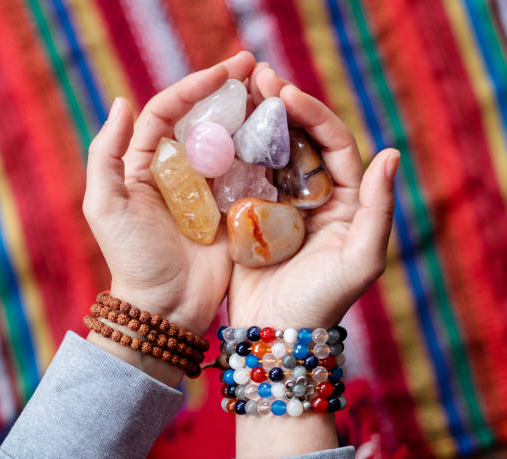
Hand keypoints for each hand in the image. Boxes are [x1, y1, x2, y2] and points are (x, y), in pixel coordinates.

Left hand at [82, 52, 256, 383]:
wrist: (165, 306)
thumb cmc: (132, 257)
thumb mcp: (105, 205)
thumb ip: (107, 154)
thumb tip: (121, 101)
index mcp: (147, 163)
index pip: (169, 111)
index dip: (195, 87)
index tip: (226, 71)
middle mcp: (178, 169)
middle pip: (204, 119)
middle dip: (228, 92)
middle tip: (258, 70)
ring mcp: (208, 188)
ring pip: (230, 141)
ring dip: (249, 115)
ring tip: (274, 92)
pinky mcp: (232, 208)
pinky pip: (250, 173)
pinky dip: (263, 152)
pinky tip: (281, 133)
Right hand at [230, 66, 398, 457]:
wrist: (276, 333)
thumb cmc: (323, 301)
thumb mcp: (362, 259)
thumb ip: (378, 208)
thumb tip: (389, 153)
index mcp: (345, 200)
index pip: (334, 144)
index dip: (313, 114)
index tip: (286, 92)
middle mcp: (315, 196)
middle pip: (301, 140)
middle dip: (281, 107)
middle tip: (257, 79)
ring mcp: (280, 204)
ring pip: (271, 152)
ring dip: (257, 123)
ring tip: (237, 95)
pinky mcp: (251, 214)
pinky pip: (244, 175)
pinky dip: (234, 152)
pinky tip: (219, 132)